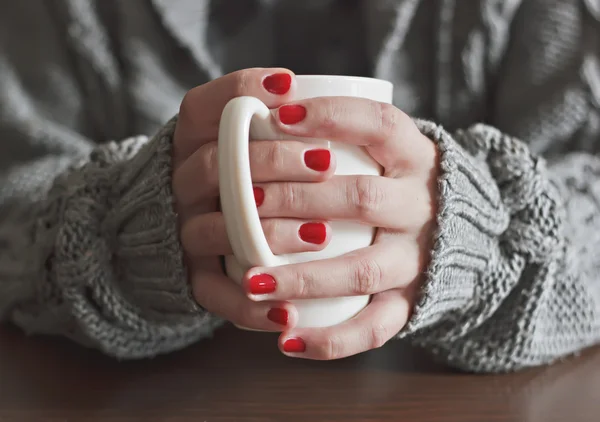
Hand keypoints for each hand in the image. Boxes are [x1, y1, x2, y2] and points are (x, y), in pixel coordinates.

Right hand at [173, 68, 336, 329]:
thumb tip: (299, 84)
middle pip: (216, 166)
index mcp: (189, 144)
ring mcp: (182, 232)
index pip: (204, 107)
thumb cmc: (227, 177)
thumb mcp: (230, 140)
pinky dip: (251, 306)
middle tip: (325, 163)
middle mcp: (179, 184)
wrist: (169, 231)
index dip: (245, 90)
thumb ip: (254, 117)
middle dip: (272, 162)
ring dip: (266, 233)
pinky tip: (289, 312)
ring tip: (321, 235)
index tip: (291, 85)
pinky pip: (213, 294)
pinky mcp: (190, 278)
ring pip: (213, 231)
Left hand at [242, 97, 438, 358]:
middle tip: (244, 203)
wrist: (455, 230)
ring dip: (304, 277)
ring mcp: (417, 258)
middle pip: (362, 199)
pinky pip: (374, 328)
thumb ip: (347, 127)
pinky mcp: (409, 302)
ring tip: (252, 282)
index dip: (331, 116)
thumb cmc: (395, 180)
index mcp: (416, 157)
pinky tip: (286, 340)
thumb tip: (271, 100)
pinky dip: (331, 340)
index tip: (279, 114)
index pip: (379, 125)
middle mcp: (422, 206)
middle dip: (297, 200)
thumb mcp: (388, 146)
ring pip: (362, 270)